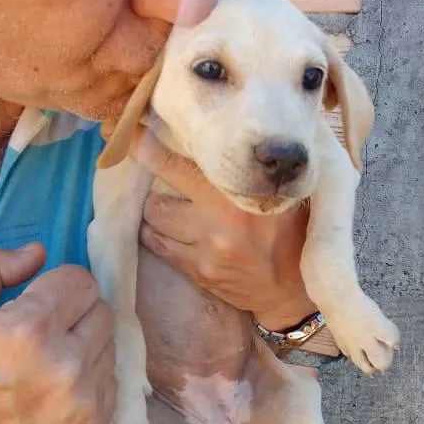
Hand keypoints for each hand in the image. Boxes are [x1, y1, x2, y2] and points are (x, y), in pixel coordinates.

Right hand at [0, 245, 114, 423]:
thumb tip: (38, 253)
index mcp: (29, 331)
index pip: (82, 282)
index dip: (55, 285)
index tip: (33, 299)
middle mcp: (66, 368)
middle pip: (102, 313)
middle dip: (72, 313)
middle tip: (36, 332)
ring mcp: (83, 406)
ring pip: (109, 349)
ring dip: (82, 347)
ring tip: (41, 363)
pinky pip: (110, 386)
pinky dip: (87, 382)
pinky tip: (52, 390)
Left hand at [132, 129, 315, 330]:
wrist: (294, 289)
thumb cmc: (293, 233)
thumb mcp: (284, 195)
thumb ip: (257, 171)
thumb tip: (230, 137)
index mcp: (237, 198)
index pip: (179, 168)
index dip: (148, 151)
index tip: (130, 134)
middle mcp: (216, 225)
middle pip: (156, 201)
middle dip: (153, 189)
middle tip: (157, 181)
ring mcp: (204, 253)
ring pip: (155, 224)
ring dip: (155, 213)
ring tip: (165, 208)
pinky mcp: (199, 273)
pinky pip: (160, 249)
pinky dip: (157, 236)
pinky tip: (166, 230)